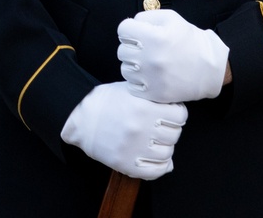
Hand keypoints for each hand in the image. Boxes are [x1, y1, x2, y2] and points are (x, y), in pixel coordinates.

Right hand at [60, 81, 185, 179]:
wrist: (82, 119)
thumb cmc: (109, 101)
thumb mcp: (132, 91)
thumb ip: (156, 100)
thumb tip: (178, 117)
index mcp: (144, 107)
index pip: (179, 115)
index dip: (177, 113)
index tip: (171, 114)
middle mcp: (141, 128)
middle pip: (174, 134)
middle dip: (171, 130)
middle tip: (161, 127)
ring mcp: (134, 148)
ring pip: (167, 153)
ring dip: (164, 147)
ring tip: (155, 141)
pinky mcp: (126, 164)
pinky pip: (155, 171)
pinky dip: (160, 166)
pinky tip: (153, 157)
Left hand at [117, 9, 229, 102]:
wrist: (208, 68)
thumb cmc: (189, 40)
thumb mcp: (172, 18)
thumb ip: (148, 17)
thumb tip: (132, 23)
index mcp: (154, 37)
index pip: (123, 29)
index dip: (130, 28)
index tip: (137, 32)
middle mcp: (149, 58)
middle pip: (122, 50)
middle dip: (131, 46)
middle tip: (144, 47)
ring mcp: (150, 78)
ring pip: (125, 69)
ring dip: (133, 64)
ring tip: (147, 61)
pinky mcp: (153, 93)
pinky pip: (131, 85)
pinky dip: (137, 80)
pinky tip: (149, 75)